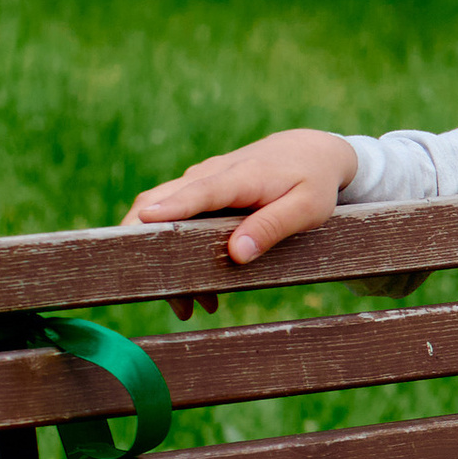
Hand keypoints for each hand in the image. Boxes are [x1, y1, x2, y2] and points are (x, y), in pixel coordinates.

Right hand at [126, 130, 357, 282]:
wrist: (310, 151)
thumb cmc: (312, 181)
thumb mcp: (308, 208)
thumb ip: (272, 227)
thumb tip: (237, 254)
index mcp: (241, 176)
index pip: (200, 192)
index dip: (172, 207)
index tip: (145, 221)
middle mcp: (211, 173)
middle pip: (161, 200)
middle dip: (149, 244)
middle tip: (160, 292)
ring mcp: (200, 179)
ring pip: (162, 212)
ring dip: (162, 255)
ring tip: (186, 307)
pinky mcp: (199, 190)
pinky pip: (175, 217)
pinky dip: (174, 249)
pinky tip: (197, 289)